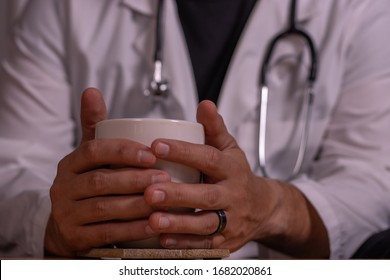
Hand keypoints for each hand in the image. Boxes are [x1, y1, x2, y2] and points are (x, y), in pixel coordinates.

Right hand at [44, 88, 169, 256]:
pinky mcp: (75, 237)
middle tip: (165, 178)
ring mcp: (67, 214)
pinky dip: (132, 230)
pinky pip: (107, 233)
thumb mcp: (89, 155)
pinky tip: (154, 225)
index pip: (93, 150)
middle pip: (101, 181)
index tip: (152, 153)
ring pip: (105, 208)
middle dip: (135, 179)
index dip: (122, 151)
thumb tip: (91, 90)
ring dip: (137, 204)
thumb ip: (94, 126)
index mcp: (70, 163)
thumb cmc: (88, 182)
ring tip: (164, 200)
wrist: (67, 224)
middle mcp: (63, 187)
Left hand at [144, 100, 328, 257]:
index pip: (208, 158)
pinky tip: (162, 240)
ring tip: (153, 220)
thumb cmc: (237, 174)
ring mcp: (232, 221)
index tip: (155, 146)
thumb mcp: (230, 149)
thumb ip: (215, 128)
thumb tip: (204, 104)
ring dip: (179, 225)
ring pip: (206, 225)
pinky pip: (205, 246)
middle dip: (178, 195)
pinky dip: (184, 245)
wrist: (264, 208)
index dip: (183, 151)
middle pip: (207, 196)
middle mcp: (234, 195)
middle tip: (149, 191)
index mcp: (232, 169)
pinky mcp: (226, 242)